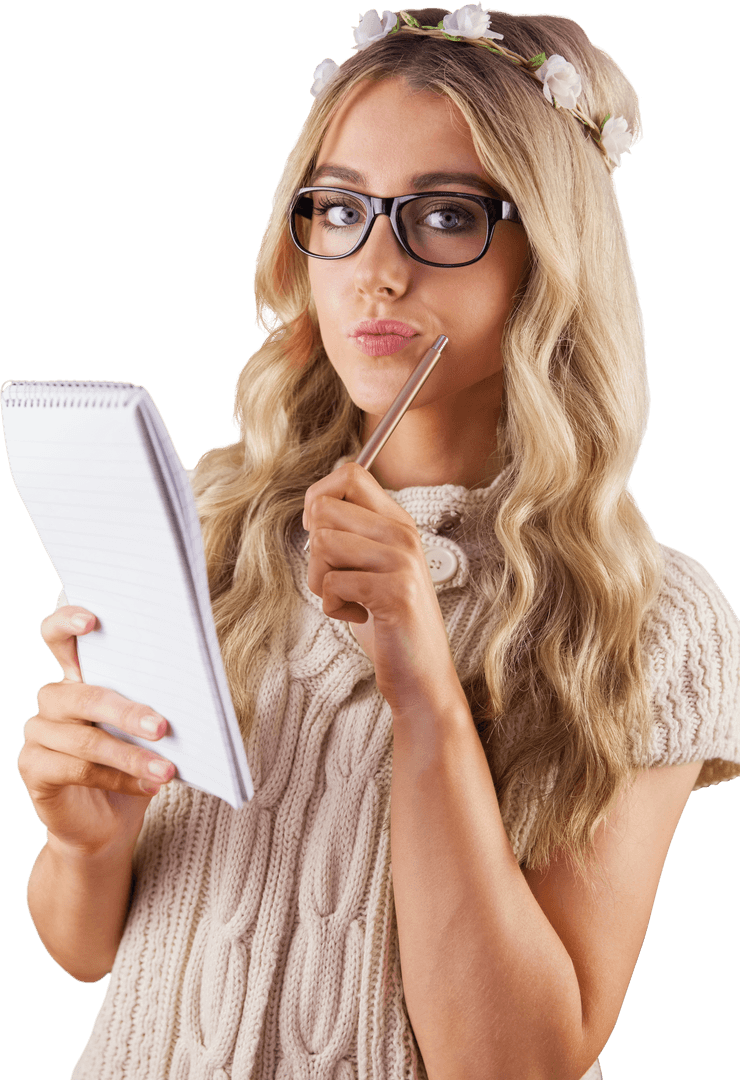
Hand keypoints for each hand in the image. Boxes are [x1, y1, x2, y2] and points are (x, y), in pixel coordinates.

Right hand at [17, 603, 175, 858]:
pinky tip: (148, 785)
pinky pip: (76, 770)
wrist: (109, 822)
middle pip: (83, 696)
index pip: (58, 636)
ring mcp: (37, 733)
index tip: (93, 620)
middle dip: (127, 711)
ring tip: (167, 770)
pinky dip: (117, 778)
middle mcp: (53, 699)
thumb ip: (153, 702)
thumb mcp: (148, 729)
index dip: (68, 622)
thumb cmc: (135, 761)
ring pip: (85, 740)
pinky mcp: (32, 768)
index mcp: (78, 676)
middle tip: (162, 726)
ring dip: (131, 756)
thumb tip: (191, 688)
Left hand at [303, 462, 466, 719]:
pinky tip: (359, 618)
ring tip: (348, 600)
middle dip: (314, 551)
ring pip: (322, 545)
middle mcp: (402, 534)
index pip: (349, 472)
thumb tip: (312, 506)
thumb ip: (350, 534)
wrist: (421, 676)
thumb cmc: (386, 623)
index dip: (318, 498)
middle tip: (338, 579)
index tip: (319, 533)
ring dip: (321, 582)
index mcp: (396, 521)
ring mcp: (402, 561)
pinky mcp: (395, 592)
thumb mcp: (370, 567)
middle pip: (324, 509)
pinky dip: (333, 609)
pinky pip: (331, 584)